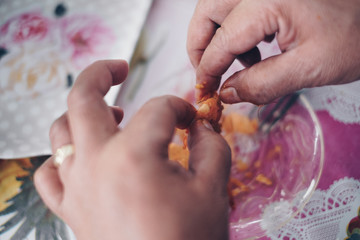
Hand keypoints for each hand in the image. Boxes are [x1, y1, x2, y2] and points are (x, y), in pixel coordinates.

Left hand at [34, 60, 230, 239]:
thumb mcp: (214, 190)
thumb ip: (212, 147)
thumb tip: (202, 127)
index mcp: (134, 156)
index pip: (159, 110)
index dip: (181, 108)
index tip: (193, 119)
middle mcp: (96, 164)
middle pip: (83, 98)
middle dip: (101, 73)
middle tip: (119, 66)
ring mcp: (76, 187)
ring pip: (59, 131)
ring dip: (81, 112)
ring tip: (110, 112)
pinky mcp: (71, 209)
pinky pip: (50, 175)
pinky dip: (62, 157)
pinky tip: (82, 155)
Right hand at [187, 0, 359, 103]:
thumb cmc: (356, 34)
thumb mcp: (311, 67)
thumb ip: (262, 84)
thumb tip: (226, 94)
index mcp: (268, 0)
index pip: (221, 40)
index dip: (207, 69)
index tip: (204, 91)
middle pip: (208, 11)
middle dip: (200, 45)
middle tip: (207, 73)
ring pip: (219, 5)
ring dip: (217, 35)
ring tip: (239, 62)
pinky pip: (237, 5)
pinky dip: (235, 27)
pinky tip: (255, 47)